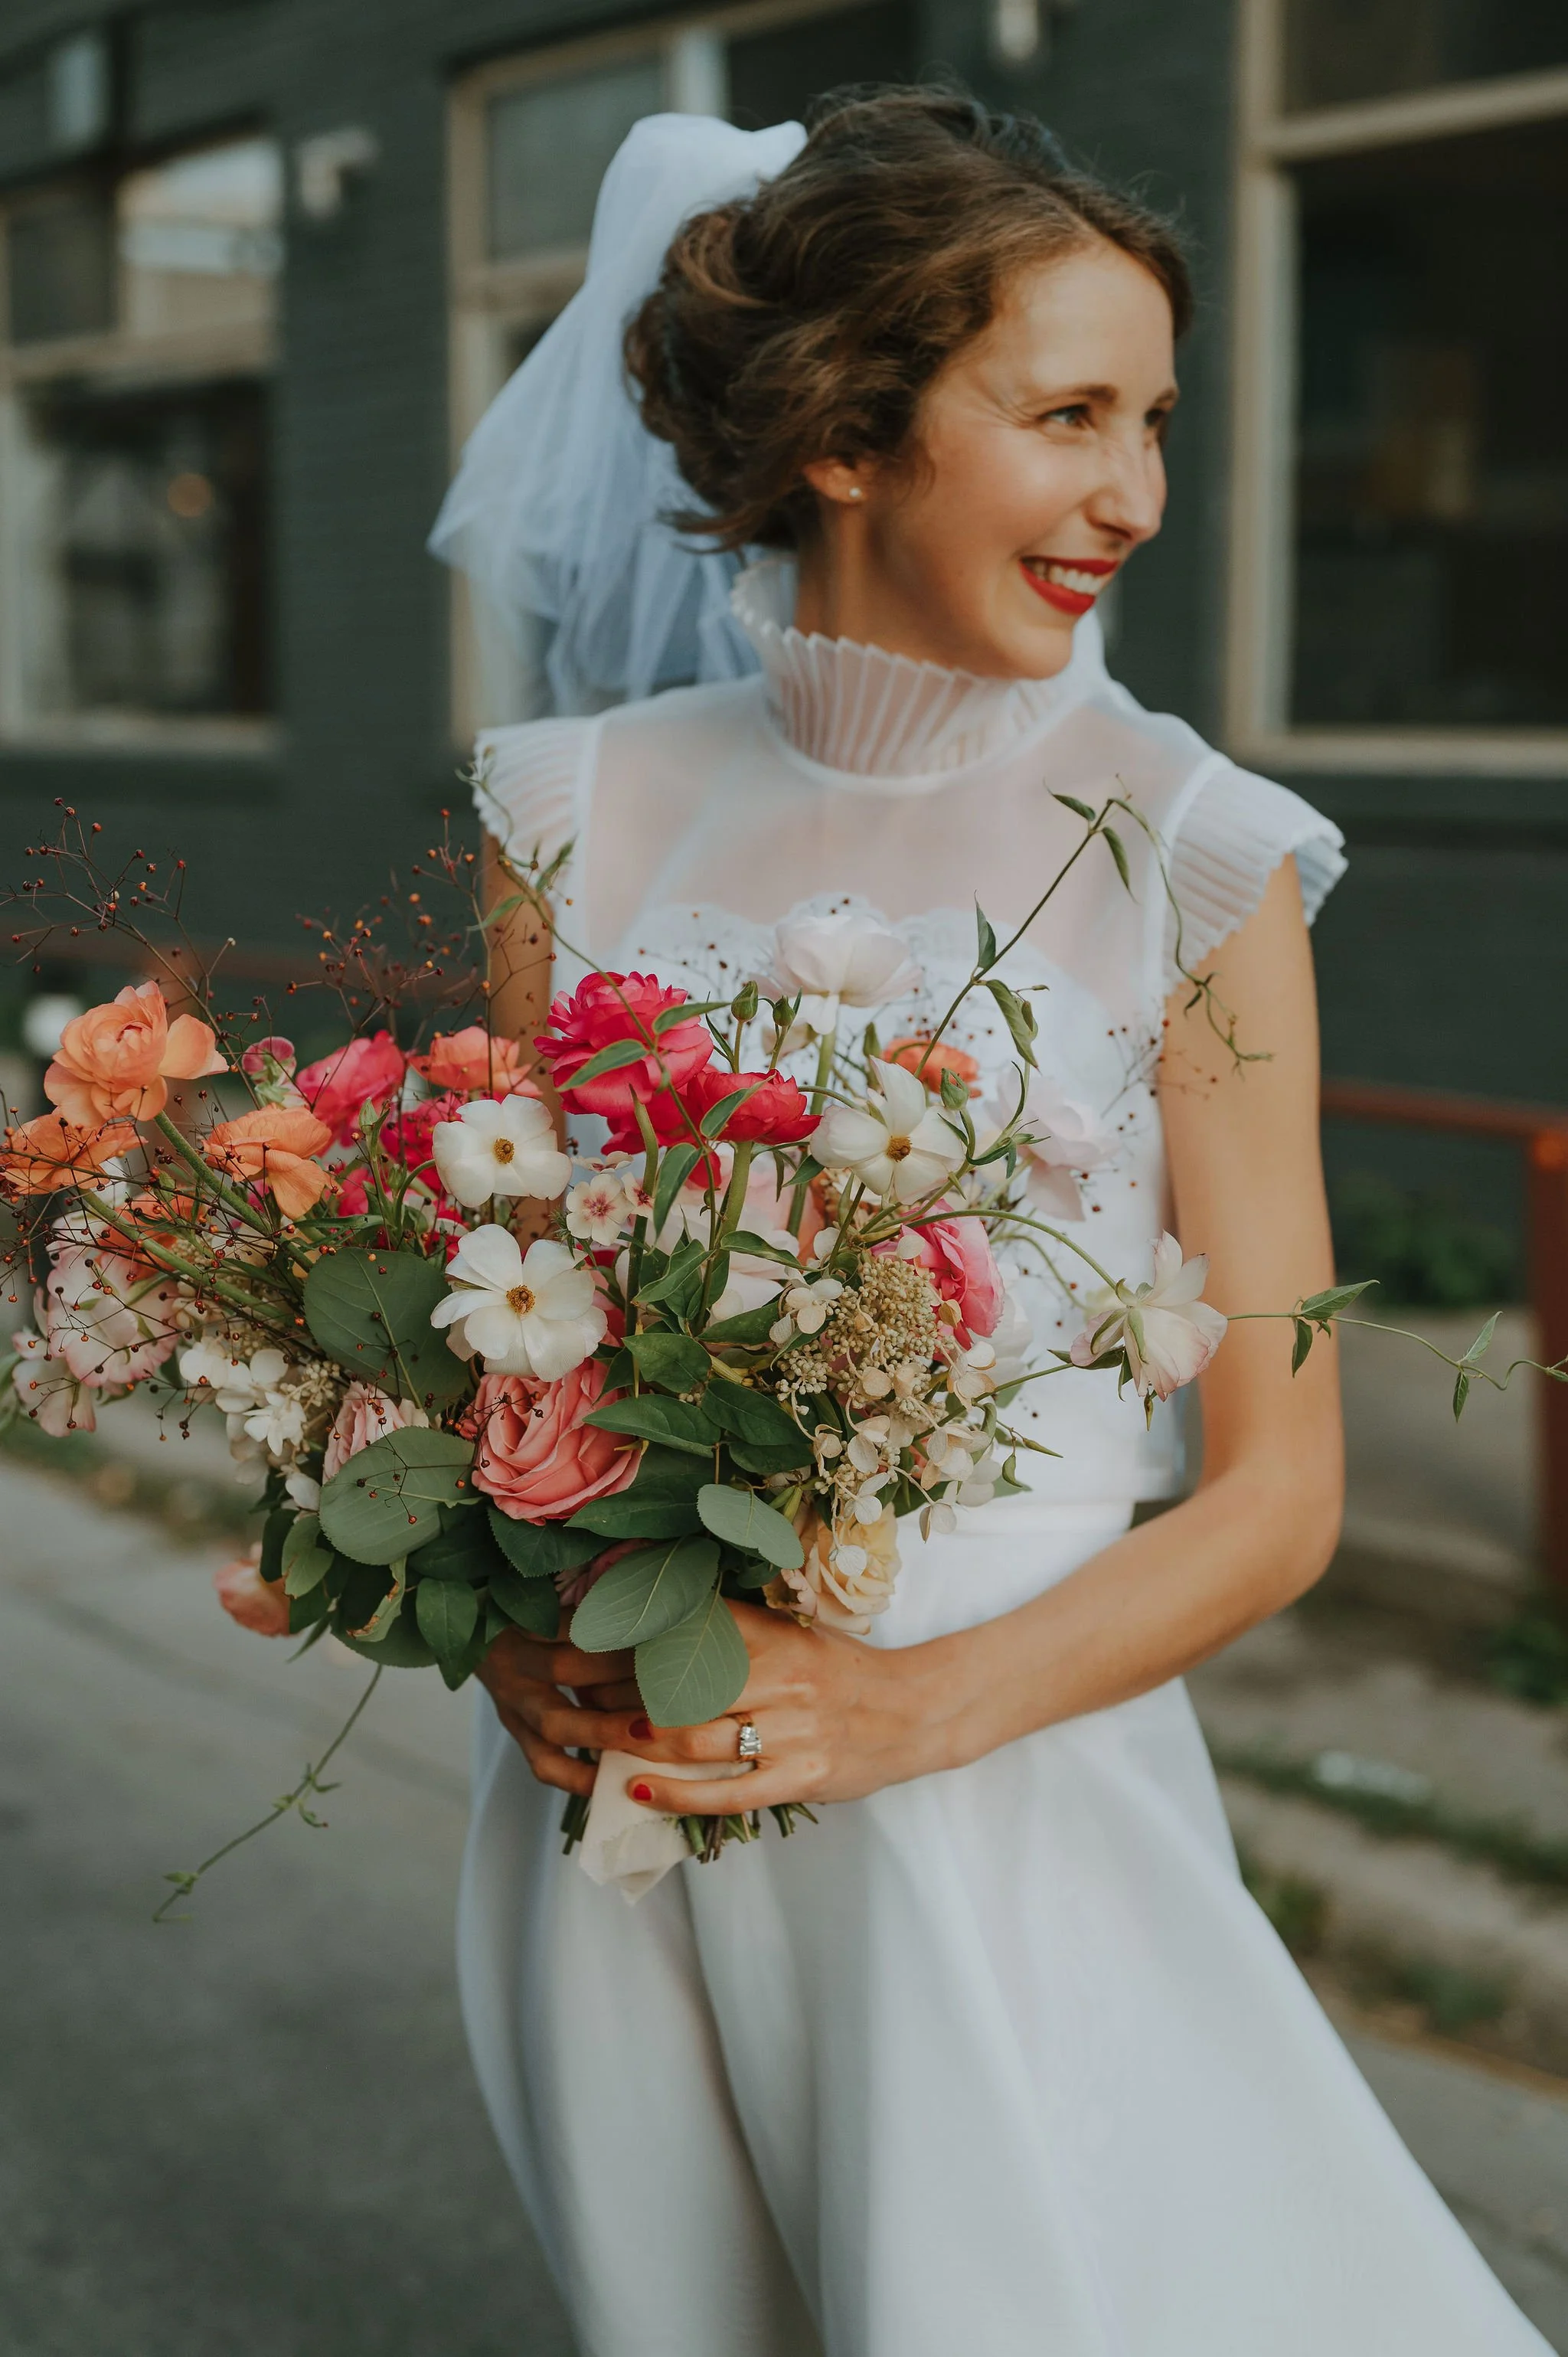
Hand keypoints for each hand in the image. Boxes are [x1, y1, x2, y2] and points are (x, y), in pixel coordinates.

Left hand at [483, 1601, 948, 1815]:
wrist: (913, 1711)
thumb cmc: (841, 1672)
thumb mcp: (791, 1634)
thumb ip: (732, 1628)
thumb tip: (653, 1621)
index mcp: (772, 1636)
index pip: (680, 1634)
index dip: (620, 1641)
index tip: (571, 1641)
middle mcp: (778, 1679)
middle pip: (674, 1686)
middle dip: (609, 1689)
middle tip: (560, 1689)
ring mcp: (789, 1731)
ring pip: (693, 1739)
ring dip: (631, 1739)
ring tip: (587, 1737)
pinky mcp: (799, 1777)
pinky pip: (727, 1792)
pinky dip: (676, 1794)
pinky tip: (633, 1791)